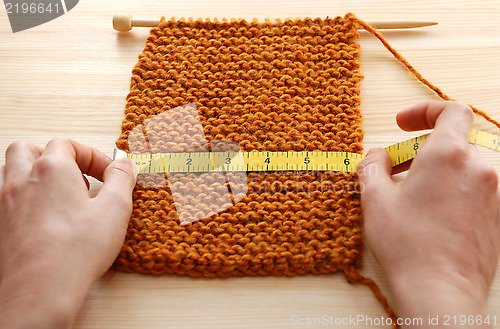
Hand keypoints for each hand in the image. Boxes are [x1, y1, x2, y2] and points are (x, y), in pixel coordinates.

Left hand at [0, 138, 136, 328]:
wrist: (40, 290)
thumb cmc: (77, 250)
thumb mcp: (115, 208)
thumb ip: (122, 178)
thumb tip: (125, 163)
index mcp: (51, 169)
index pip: (68, 144)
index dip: (93, 155)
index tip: (110, 174)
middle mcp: (23, 180)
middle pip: (30, 150)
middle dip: (55, 156)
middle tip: (78, 175)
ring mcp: (7, 202)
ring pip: (14, 170)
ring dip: (38, 172)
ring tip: (63, 193)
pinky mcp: (3, 224)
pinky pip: (10, 196)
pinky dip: (29, 195)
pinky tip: (49, 216)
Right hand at [358, 101, 499, 327]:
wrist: (441, 292)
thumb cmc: (407, 244)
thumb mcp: (375, 199)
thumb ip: (373, 166)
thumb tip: (377, 156)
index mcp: (448, 155)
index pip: (452, 110)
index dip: (425, 111)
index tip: (403, 124)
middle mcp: (479, 168)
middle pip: (453, 142)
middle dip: (421, 149)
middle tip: (395, 168)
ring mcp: (493, 194)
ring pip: (462, 167)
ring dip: (435, 171)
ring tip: (409, 196)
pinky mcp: (497, 216)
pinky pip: (473, 190)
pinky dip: (450, 190)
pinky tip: (428, 214)